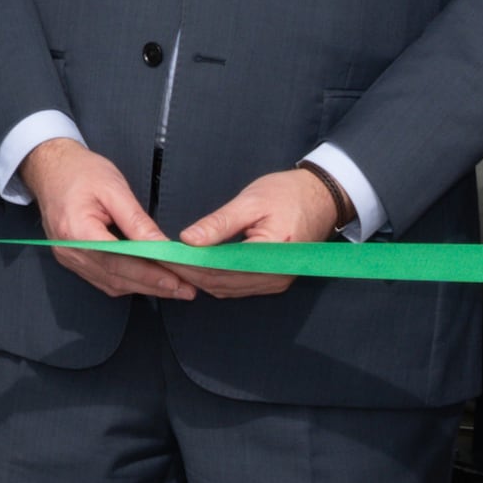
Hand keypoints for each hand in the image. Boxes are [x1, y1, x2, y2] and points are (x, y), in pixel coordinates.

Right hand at [21, 137, 190, 301]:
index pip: (118, 260)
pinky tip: (148, 281)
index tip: (177, 280)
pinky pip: (102, 278)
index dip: (149, 274)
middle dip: (153, 286)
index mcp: (76, 231)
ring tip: (174, 288)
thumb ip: (137, 221)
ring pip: (110, 283)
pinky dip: (127, 282)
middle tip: (185, 290)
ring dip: (143, 287)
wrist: (50, 168)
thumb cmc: (81, 172)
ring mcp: (69, 258)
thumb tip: (162, 246)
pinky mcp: (72, 259)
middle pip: (116, 277)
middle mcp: (69, 251)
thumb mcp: (114, 189)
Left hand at [167, 161, 345, 298]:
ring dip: (199, 278)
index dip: (188, 264)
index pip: (220, 267)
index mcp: (272, 254)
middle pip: (220, 283)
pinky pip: (237, 287)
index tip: (163, 255)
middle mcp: (275, 276)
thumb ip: (219, 223)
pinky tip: (197, 267)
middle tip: (160, 260)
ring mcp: (275, 282)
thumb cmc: (289, 194)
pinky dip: (214, 279)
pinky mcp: (273, 281)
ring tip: (173, 262)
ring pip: (226, 289)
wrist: (323, 197)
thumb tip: (188, 240)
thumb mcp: (251, 201)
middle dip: (188, 273)